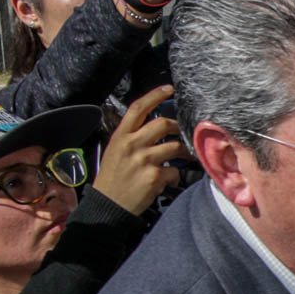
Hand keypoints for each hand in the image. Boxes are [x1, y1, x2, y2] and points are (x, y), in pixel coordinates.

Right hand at [93, 84, 189, 214]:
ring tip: (185, 157)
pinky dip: (175, 177)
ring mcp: (143, 160)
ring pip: (175, 147)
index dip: (155, 95)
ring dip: (184, 153)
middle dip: (178, 127)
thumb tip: (154, 126)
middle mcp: (131, 144)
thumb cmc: (113, 178)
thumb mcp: (115, 151)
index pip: (138, 108)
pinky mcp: (154, 177)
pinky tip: (168, 182)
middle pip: (163, 124)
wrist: (108, 205)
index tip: (169, 88)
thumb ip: (132, 137)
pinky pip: (175, 172)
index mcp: (120, 136)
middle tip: (185, 132)